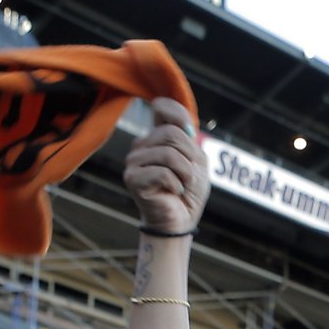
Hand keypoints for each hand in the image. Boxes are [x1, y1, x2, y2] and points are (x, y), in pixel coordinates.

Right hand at [124, 97, 208, 233]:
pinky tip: (172, 193)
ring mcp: (133, 161)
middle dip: (190, 156)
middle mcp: (141, 145)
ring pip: (169, 154)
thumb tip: (183, 128)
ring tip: (181, 185)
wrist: (181, 221)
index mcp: (155, 136)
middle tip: (189, 174)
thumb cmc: (188, 191)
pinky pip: (163, 173)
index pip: (163, 107)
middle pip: (171, 132)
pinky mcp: (132, 179)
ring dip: (185, 173)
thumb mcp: (196, 160)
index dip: (180, 115)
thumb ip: (190, 139)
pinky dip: (177, 185)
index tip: (191, 134)